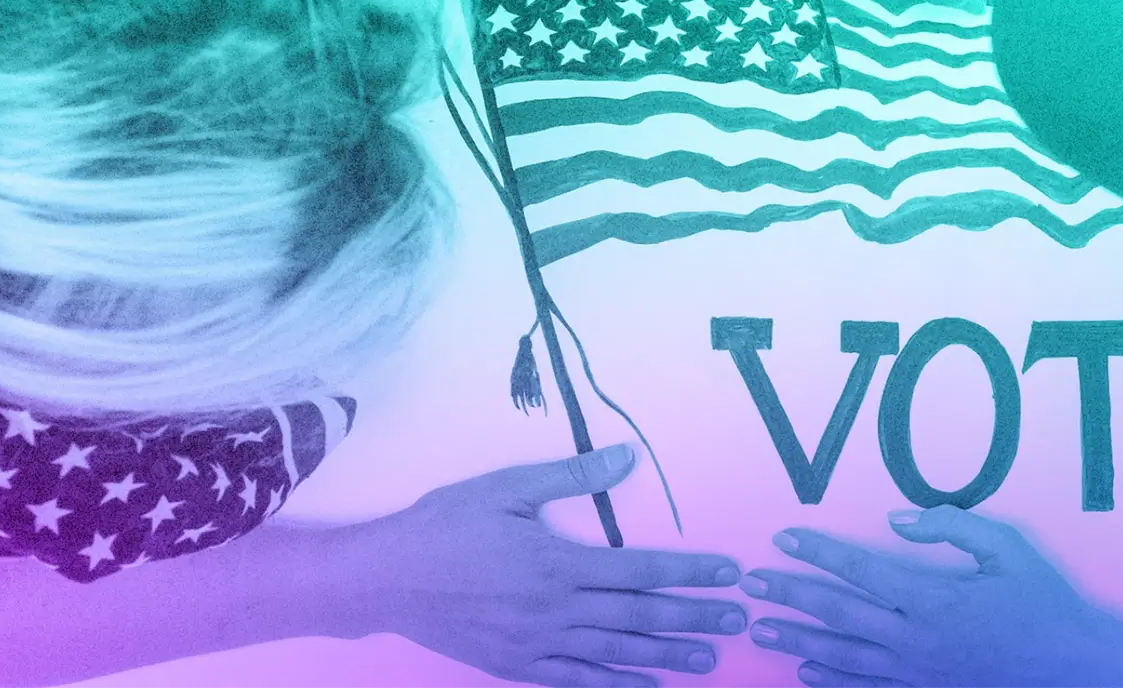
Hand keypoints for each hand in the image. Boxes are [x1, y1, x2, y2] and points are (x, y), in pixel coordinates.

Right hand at [339, 444, 746, 686]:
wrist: (384, 579)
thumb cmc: (444, 526)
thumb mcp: (506, 488)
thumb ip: (572, 476)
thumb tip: (628, 457)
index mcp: (558, 563)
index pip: (642, 569)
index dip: (690, 572)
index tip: (729, 573)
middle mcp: (555, 609)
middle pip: (639, 616)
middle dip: (693, 617)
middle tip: (738, 620)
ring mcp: (537, 644)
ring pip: (615, 653)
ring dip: (667, 655)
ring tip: (709, 658)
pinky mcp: (517, 666)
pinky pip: (576, 681)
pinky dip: (615, 685)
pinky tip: (647, 687)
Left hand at [739, 506, 1122, 687]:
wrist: (1075, 669)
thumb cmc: (1045, 604)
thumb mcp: (1008, 549)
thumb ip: (951, 527)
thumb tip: (899, 520)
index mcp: (933, 597)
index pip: (860, 569)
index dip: (818, 552)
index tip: (783, 538)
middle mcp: (916, 638)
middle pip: (837, 614)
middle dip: (789, 596)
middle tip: (750, 586)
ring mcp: (918, 672)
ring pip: (842, 656)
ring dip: (796, 641)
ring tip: (760, 631)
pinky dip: (832, 681)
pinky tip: (806, 673)